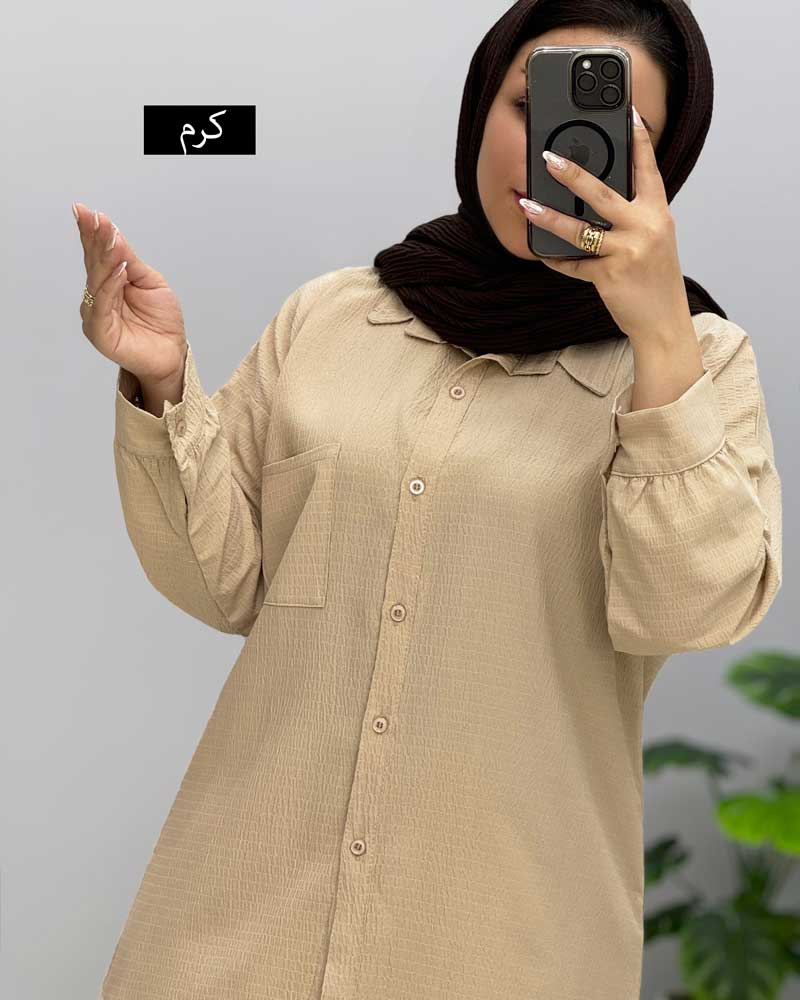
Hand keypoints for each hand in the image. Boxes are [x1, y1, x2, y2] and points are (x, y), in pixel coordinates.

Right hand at [75, 203, 187, 385]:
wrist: (172, 353)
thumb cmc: (161, 321)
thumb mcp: (150, 282)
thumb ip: (130, 262)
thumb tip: (114, 234)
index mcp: (109, 283)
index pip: (96, 254)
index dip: (91, 232)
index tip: (85, 210)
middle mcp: (98, 296)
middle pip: (93, 263)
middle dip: (95, 239)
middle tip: (96, 218)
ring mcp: (96, 314)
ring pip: (96, 281)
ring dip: (104, 258)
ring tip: (110, 239)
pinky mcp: (100, 333)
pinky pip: (102, 306)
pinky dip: (110, 286)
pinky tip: (118, 270)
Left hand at [519, 105, 692, 342]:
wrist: (664, 323)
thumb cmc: (655, 281)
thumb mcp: (655, 241)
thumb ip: (634, 218)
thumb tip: (595, 202)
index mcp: (658, 214)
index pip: (648, 169)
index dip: (639, 140)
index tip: (628, 114)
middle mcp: (645, 227)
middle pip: (603, 193)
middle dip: (573, 174)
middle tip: (549, 158)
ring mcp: (627, 251)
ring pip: (580, 229)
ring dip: (549, 217)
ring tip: (528, 206)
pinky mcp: (609, 275)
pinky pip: (574, 264)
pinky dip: (557, 260)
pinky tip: (542, 253)